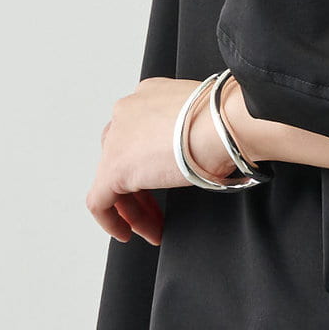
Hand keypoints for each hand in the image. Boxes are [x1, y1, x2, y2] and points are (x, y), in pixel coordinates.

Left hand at [85, 75, 265, 244]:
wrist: (225, 123)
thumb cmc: (228, 121)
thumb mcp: (204, 119)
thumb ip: (189, 132)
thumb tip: (198, 156)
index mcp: (148, 96)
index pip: (137, 133)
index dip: (148, 163)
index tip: (164, 180)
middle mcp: (127, 113)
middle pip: (122, 156)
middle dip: (139, 189)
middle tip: (157, 209)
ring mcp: (117, 139)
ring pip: (112, 180)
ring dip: (132, 208)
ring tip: (152, 227)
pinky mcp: (114, 168)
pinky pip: (99, 201)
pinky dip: (111, 220)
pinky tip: (126, 233)